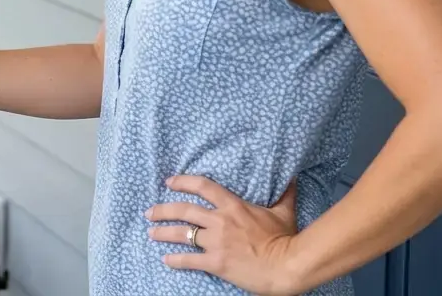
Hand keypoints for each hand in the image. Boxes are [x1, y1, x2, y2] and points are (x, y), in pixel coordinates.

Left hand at [146, 175, 300, 294]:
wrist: (286, 266)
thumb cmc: (285, 239)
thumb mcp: (283, 212)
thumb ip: (284, 194)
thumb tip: (292, 177)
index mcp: (233, 206)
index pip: (202, 186)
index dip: (182, 182)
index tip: (169, 182)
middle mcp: (219, 221)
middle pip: (184, 210)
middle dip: (163, 210)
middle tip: (149, 212)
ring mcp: (216, 242)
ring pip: (182, 233)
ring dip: (163, 232)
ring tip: (151, 232)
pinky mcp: (216, 262)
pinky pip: (190, 260)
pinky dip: (176, 260)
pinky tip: (166, 260)